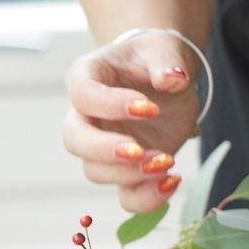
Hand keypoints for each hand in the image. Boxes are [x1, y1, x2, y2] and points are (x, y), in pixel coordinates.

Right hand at [63, 32, 201, 211]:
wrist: (164, 78)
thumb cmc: (155, 59)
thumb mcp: (164, 50)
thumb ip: (167, 61)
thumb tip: (173, 78)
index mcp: (87, 78)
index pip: (83, 95)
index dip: (110, 105)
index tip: (149, 108)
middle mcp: (87, 115)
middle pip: (75, 140)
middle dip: (106, 150)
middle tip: (140, 151)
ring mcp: (103, 146)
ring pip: (97, 171)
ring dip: (131, 175)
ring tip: (167, 162)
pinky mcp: (127, 169)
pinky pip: (126, 195)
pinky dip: (147, 198)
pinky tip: (173, 182)